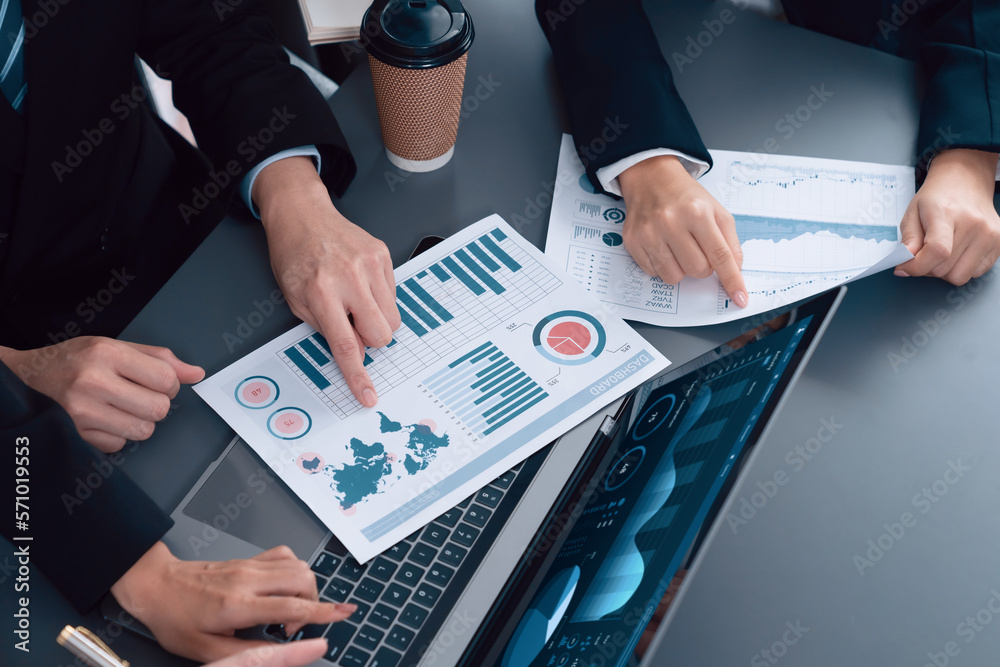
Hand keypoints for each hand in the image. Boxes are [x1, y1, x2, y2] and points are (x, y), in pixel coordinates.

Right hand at [0, 337, 202, 451]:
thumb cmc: (83, 358)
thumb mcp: (121, 347)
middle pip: (158, 409)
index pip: (165, 379)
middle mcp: (93, 381)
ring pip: (143, 431)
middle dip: (158, 404)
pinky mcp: (78, 431)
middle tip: (143, 395)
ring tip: (126, 407)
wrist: (39, 372)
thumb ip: (162, 359)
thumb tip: (196, 374)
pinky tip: (108, 418)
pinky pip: (120, 445)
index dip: (171, 385)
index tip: (161, 384)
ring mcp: (83, 409)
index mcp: (108, 354)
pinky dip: (120, 435)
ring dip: (142, 421)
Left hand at [111, 542, 355, 662]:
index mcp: (236, 605)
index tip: (343, 614)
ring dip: (305, 589)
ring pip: (298, 566)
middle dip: (313, 603)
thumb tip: (279, 655)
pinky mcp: (249, 559)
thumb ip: (245, 654)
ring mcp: (249, 565)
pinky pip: (285, 557)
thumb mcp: (205, 651)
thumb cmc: (175, 618)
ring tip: (287, 611)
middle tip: (294, 627)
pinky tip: (282, 589)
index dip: (323, 613)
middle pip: (303, 579)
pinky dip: (294, 572)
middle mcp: (247, 580)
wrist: (156, 585)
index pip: (292, 606)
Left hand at [254, 157, 400, 406]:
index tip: (369, 395)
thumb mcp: (297, 300)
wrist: (303, 215)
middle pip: (381, 334)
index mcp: (322, 292)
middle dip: (370, 339)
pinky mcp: (383, 255)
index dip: (358, 375)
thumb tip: (355, 354)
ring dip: (376, 320)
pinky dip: (379, 298)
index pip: (346, 345)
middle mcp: (350, 277)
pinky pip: (393, 295)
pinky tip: (361, 284)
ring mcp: (370, 264)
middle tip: (352, 324)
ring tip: (355, 302)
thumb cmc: (295, 257)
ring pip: (393, 318)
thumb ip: (326, 329)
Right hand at [619, 155, 747, 307]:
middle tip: (697, 248)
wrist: (651, 178)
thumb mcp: (716, 211)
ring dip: (681, 268)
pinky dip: (662, 265)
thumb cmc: (686, 197)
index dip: (732, 279)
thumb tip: (735, 271)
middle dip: (703, 266)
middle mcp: (671, 222)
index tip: (740, 298)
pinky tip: (662, 246)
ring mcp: (649, 233)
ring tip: (678, 247)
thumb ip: (730, 242)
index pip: (720, 255)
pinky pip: (654, 273)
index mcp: (698, 212)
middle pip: (698, 270)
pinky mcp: (633, 241)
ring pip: (675, 277)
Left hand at [895, 148, 999, 283]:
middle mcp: (973, 224)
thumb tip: (904, 265)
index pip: (937, 251)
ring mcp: (990, 235)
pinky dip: (960, 269)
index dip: (916, 266)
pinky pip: (974, 274)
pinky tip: (956, 252)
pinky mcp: (999, 243)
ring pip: (958, 277)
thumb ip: (908, 240)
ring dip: (943, 271)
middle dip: (926, 267)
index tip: (904, 266)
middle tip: (922, 253)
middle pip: (943, 268)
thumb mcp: (912, 213)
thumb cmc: (937, 198)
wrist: (965, 183)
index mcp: (947, 212)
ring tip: (940, 253)